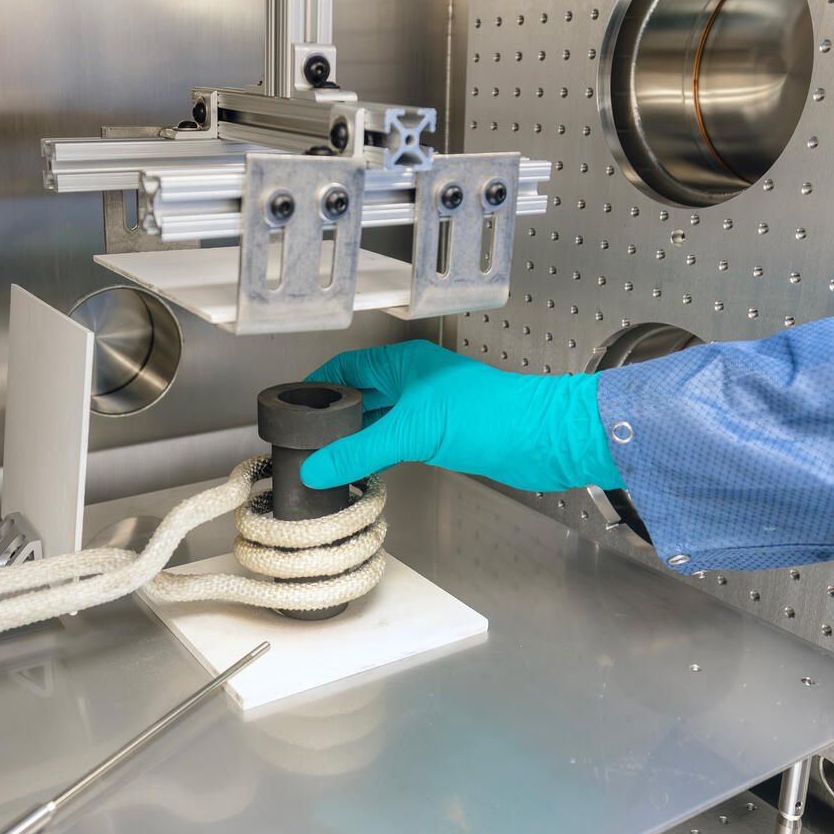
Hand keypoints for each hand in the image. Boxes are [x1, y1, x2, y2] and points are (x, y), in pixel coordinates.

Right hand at [300, 340, 622, 492]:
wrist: (541, 438)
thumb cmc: (489, 415)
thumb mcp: (412, 432)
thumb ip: (360, 450)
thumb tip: (316, 467)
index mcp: (403, 363)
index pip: (346, 368)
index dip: (317, 386)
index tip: (292, 409)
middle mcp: (413, 381)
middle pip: (360, 394)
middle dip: (334, 417)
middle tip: (304, 442)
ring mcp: (428, 407)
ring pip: (380, 420)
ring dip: (356, 439)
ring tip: (327, 460)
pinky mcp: (442, 433)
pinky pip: (398, 439)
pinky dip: (379, 453)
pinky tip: (366, 469)